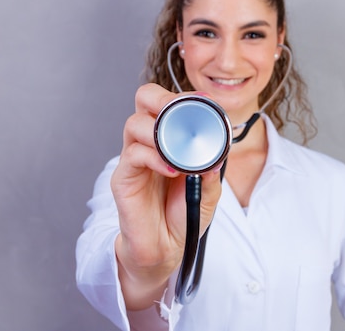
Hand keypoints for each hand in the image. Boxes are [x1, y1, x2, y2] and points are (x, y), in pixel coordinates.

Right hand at [111, 83, 221, 308]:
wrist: (166, 249)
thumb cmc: (183, 215)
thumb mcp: (208, 190)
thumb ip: (213, 168)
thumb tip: (220, 149)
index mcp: (169, 138)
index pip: (169, 102)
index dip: (185, 96)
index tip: (206, 102)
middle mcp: (148, 142)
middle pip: (144, 99)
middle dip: (162, 98)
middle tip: (180, 112)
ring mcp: (134, 159)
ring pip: (134, 123)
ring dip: (159, 131)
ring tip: (178, 150)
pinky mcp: (123, 178)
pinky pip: (133, 155)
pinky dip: (155, 157)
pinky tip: (172, 169)